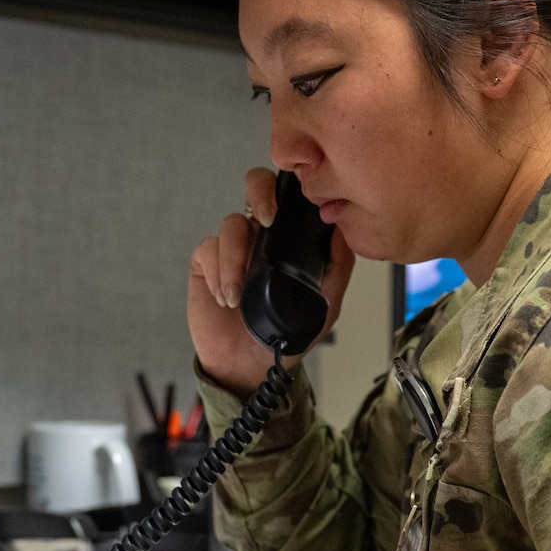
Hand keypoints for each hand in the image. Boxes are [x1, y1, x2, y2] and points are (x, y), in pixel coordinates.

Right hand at [188, 167, 356, 395]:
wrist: (252, 365)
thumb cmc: (288, 334)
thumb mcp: (326, 303)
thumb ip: (337, 268)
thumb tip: (343, 234)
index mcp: (290, 237)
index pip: (291, 195)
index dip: (294, 184)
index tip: (302, 199)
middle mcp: (261, 234)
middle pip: (256, 185)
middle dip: (260, 191)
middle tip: (268, 218)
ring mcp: (234, 246)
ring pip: (232, 223)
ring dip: (236, 255)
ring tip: (241, 292)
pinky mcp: (207, 262)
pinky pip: (209, 249)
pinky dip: (221, 272)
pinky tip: (228, 297)